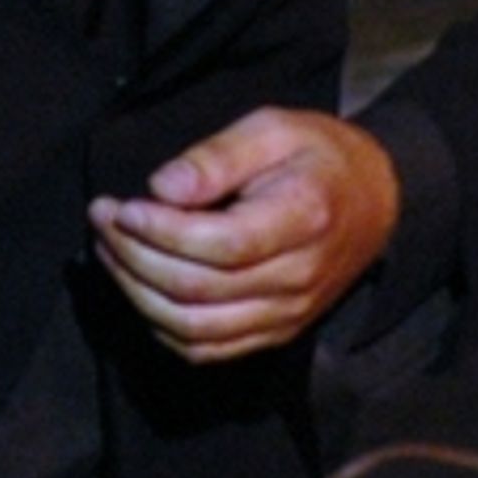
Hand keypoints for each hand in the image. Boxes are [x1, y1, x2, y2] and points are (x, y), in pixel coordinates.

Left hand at [88, 108, 398, 363]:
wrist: (376, 200)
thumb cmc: (319, 154)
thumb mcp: (273, 128)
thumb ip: (217, 156)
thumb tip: (162, 187)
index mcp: (302, 218)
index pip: (220, 245)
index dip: (161, 232)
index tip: (121, 206)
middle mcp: (296, 278)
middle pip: (199, 290)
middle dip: (134, 258)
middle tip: (101, 219)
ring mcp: (287, 314)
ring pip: (197, 329)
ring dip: (139, 295)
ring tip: (109, 251)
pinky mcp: (276, 332)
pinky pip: (210, 349)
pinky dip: (164, 328)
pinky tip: (139, 288)